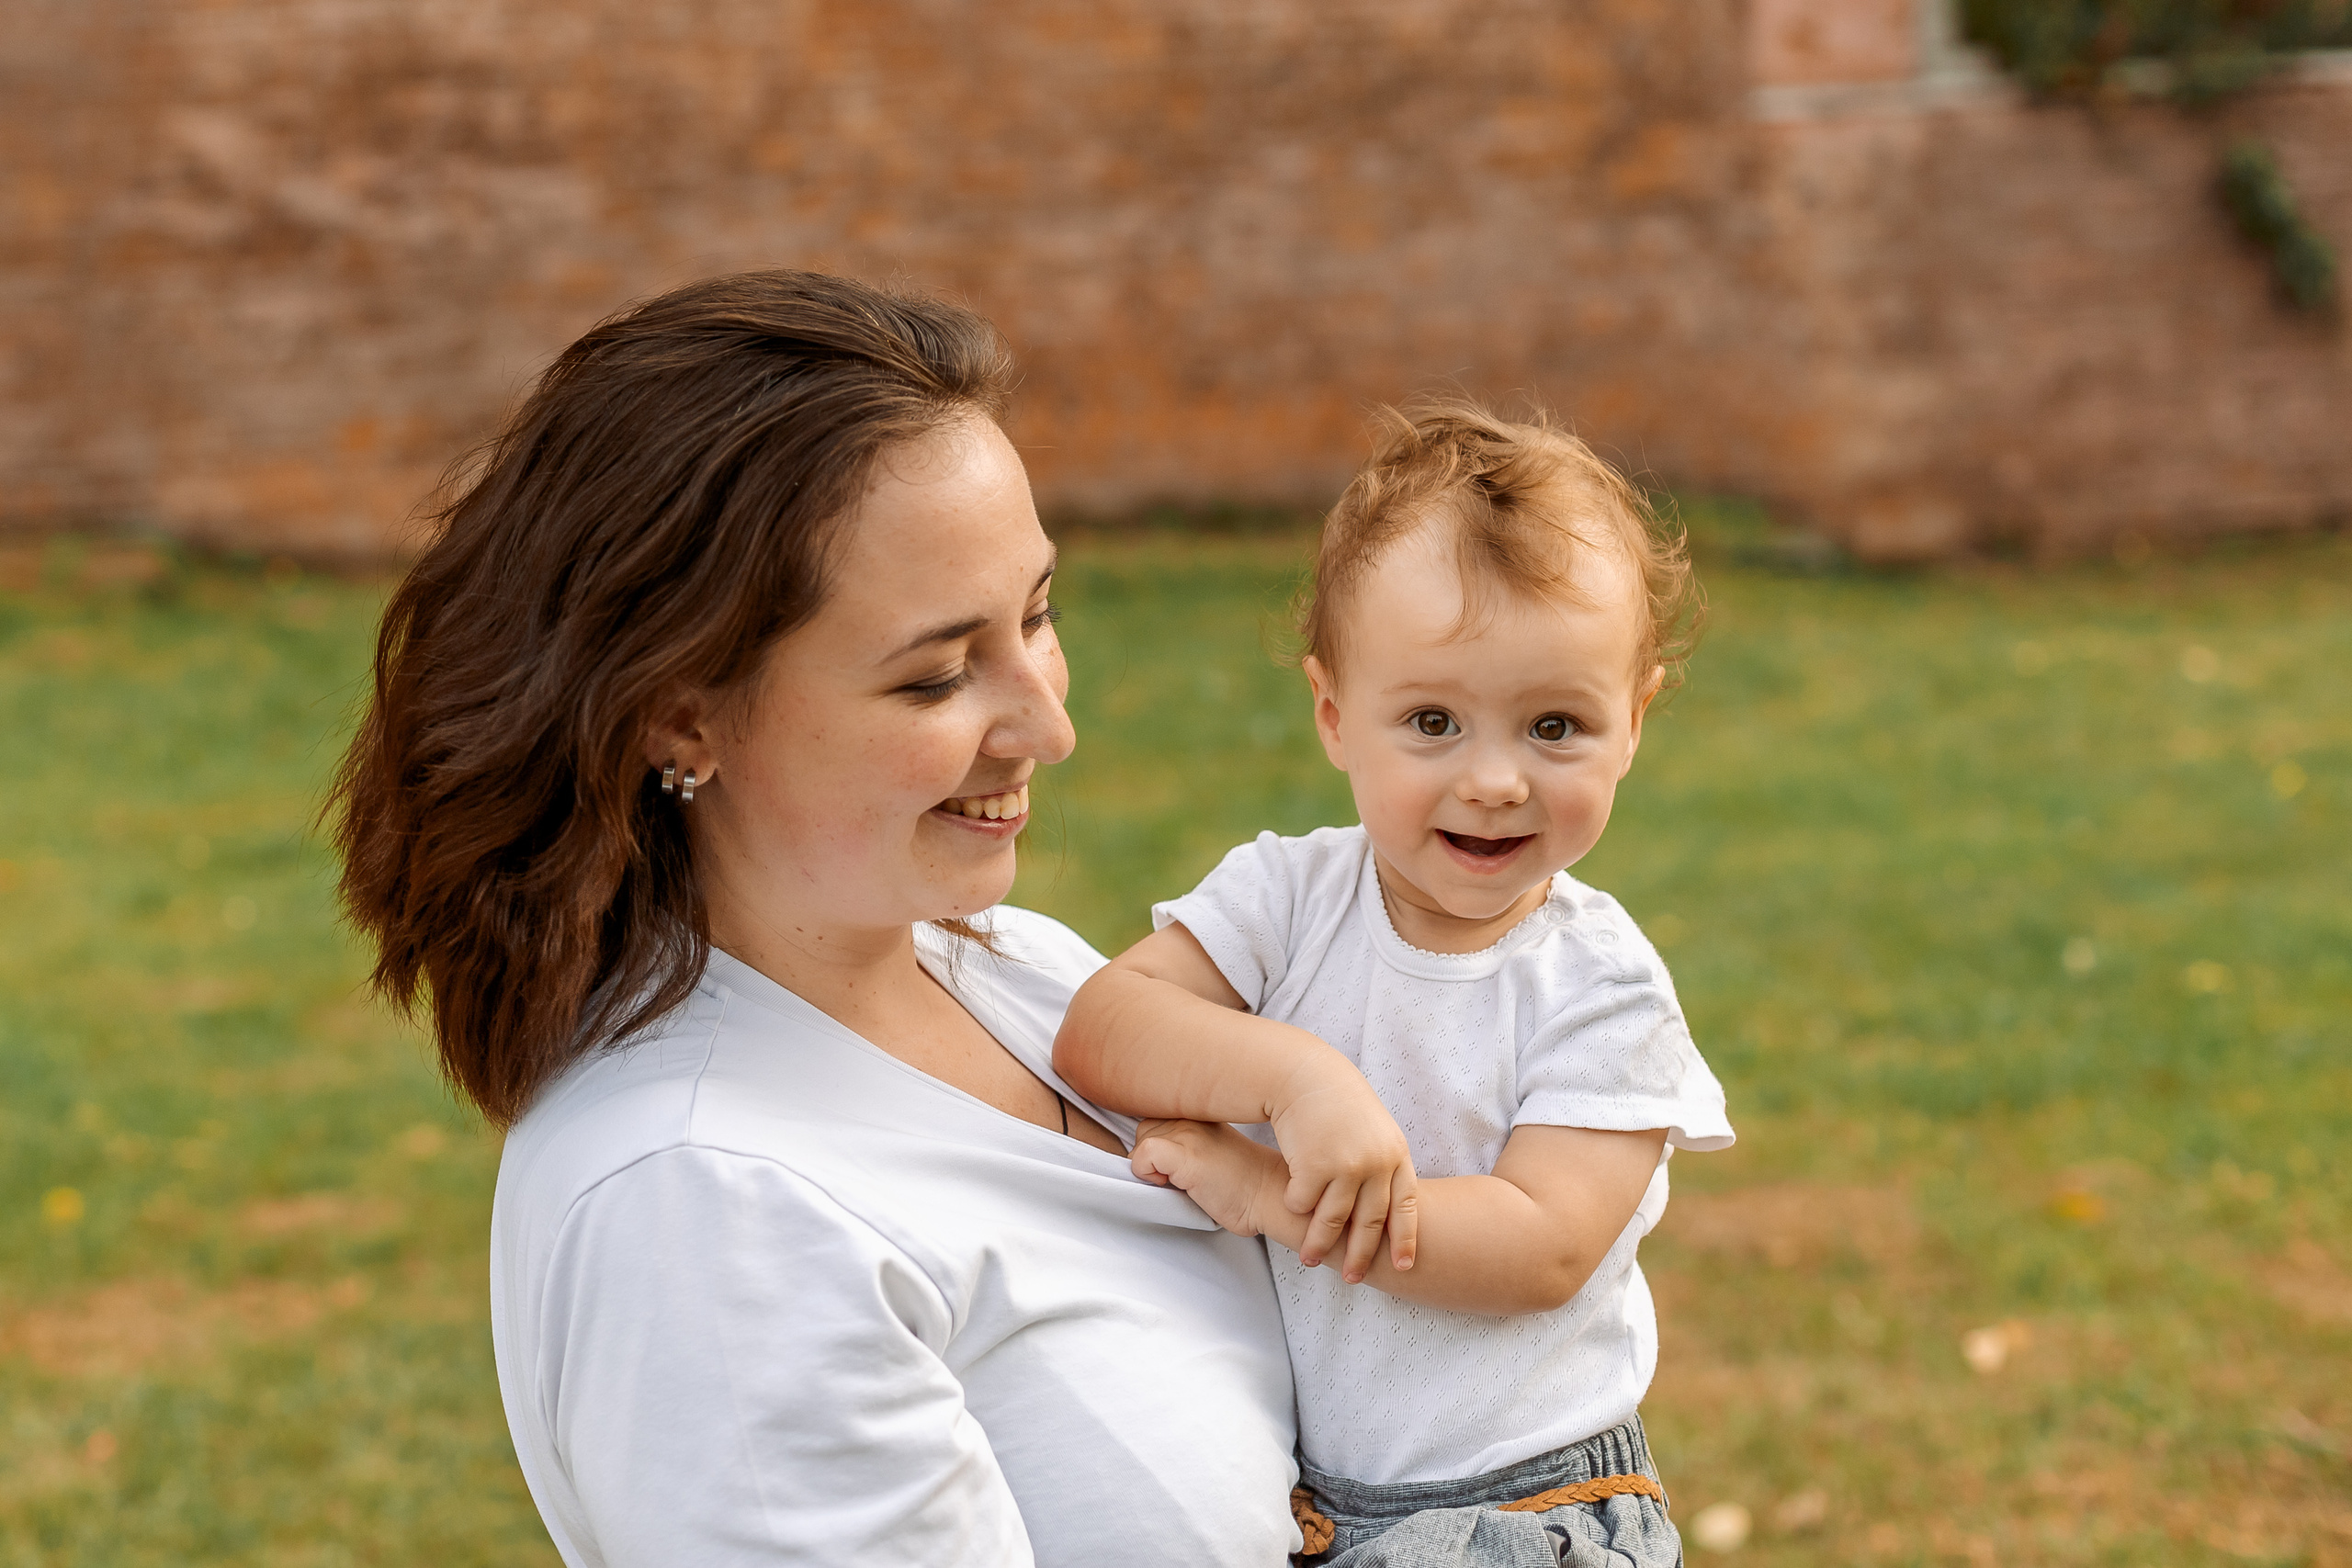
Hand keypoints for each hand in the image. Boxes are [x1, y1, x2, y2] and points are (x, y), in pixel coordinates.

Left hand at [1131, 1119, 1285, 1237]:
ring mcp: (1188, 1134)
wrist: (1269, 1196)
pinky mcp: (1186, 1155)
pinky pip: (1143, 1155)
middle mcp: (1192, 1116)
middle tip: (1176, 1176)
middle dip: (1151, 1156)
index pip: (1157, 1118)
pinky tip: (1173, 1184)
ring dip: (1150, 1166)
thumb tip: (1152, 1156)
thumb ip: (1184, 1142)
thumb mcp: (1209, 1149)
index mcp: (1198, 1113)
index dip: (1157, 1145)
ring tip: (1179, 1180)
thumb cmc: (1243, 1183)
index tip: (1172, 1167)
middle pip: (1144, 1129)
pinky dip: (1147, 1173)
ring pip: (1141, 1141)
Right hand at [1265, 1056, 1418, 1281]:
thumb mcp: (1373, 1132)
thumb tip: (1388, 1213)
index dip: (1405, 1239)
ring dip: (1319, 1243)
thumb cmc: (1338, 1105)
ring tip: (1310, 1258)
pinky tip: (1289, 1208)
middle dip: (1360, 1256)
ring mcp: (1346, 1166)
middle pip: (1370, 1223)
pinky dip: (1295, 1207)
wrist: (1306, 1075)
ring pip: (1333, 1220)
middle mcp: (1376, 1163)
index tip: (1403, 1267)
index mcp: (1396, 1154)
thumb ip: (1383, 1167)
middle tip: (1353, 1279)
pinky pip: (1302, 1201)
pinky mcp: (1314, 1166)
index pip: (1406, 1207)